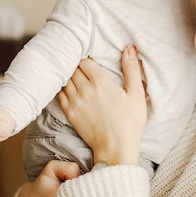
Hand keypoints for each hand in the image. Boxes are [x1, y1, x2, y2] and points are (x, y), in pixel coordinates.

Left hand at [57, 45, 146, 164]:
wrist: (116, 148)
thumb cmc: (130, 122)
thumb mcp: (136, 94)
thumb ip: (131, 69)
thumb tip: (129, 48)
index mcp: (101, 82)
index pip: (85, 61)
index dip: (87, 58)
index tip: (90, 60)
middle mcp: (85, 89)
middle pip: (73, 68)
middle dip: (76, 64)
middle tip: (81, 65)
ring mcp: (75, 102)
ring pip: (64, 79)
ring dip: (68, 74)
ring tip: (73, 74)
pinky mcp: (69, 113)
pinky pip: (59, 94)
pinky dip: (61, 87)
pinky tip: (66, 87)